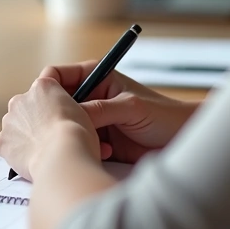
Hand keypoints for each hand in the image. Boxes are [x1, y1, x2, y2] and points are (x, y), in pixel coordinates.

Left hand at [0, 77, 100, 181]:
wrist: (61, 158)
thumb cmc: (76, 135)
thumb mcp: (88, 115)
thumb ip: (87, 108)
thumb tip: (95, 111)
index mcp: (42, 87)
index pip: (50, 80)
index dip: (60, 95)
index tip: (65, 107)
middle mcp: (21, 100)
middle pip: (31, 105)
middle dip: (42, 117)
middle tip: (57, 132)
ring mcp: (9, 122)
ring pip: (19, 125)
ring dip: (30, 134)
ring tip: (47, 149)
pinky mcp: (2, 142)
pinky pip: (11, 145)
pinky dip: (21, 151)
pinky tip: (35, 158)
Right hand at [40, 61, 199, 163]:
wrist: (182, 140)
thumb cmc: (163, 115)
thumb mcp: (128, 108)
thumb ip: (98, 109)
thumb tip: (68, 115)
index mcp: (96, 76)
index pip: (58, 76)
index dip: (48, 88)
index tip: (47, 105)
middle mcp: (91, 96)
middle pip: (59, 104)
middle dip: (60, 118)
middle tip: (64, 130)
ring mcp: (93, 119)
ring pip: (67, 126)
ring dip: (76, 135)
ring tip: (95, 144)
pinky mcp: (98, 140)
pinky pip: (79, 143)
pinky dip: (86, 148)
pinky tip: (104, 153)